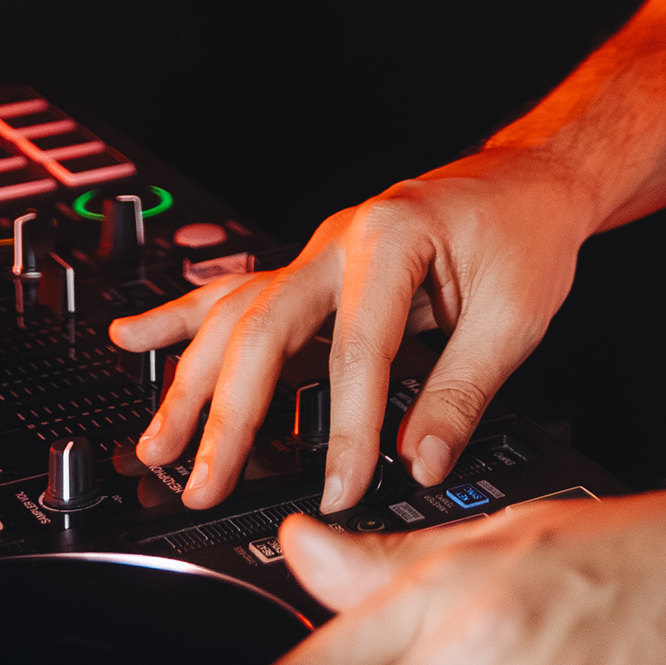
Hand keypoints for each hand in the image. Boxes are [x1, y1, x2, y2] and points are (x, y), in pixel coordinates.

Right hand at [110, 149, 595, 510]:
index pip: (357, 349)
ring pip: (237, 313)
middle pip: (266, 329)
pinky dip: (181, 317)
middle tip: (205, 482)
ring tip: (157, 441)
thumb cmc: (525, 229)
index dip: (348, 428)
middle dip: (229, 413)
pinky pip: (237, 292)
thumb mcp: (515, 315)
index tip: (342, 487)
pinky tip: (134, 338)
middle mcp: (341, 237)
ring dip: (190, 380)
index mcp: (391, 237)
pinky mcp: (315, 265)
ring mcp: (320, 249)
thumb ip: (463, 393)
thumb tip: (421, 462)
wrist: (532, 177)